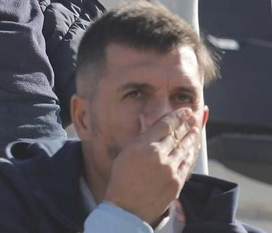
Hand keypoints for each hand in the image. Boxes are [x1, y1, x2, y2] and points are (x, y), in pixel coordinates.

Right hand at [103, 108, 200, 223]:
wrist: (127, 207)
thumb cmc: (122, 179)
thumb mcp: (126, 153)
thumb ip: (141, 138)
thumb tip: (151, 123)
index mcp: (142, 146)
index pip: (165, 125)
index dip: (177, 117)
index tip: (184, 111)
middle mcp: (158, 155)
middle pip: (177, 135)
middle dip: (187, 124)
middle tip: (194, 116)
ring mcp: (170, 169)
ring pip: (185, 149)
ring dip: (192, 138)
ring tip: (195, 130)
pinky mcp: (177, 182)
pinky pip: (188, 164)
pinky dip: (192, 154)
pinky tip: (193, 148)